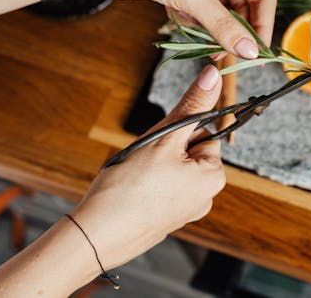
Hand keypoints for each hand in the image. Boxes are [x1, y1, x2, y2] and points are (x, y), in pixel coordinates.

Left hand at [40, 0, 276, 58]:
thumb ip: (225, 27)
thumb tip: (250, 52)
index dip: (262, 27)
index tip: (258, 56)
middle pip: (244, 8)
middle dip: (234, 32)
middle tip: (228, 56)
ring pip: (223, 14)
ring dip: (211, 30)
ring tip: (198, 37)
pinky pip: (204, 14)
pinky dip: (194, 23)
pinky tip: (176, 16)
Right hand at [70, 65, 225, 268]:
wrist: (95, 236)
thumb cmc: (130, 188)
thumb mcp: (164, 137)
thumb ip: (192, 105)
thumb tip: (215, 75)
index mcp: (214, 177)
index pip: (204, 133)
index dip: (177, 130)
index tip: (159, 141)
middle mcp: (206, 197)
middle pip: (187, 150)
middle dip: (164, 148)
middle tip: (143, 160)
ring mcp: (185, 211)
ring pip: (171, 168)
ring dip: (152, 164)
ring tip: (134, 176)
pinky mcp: (165, 219)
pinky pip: (160, 188)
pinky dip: (145, 183)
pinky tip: (130, 191)